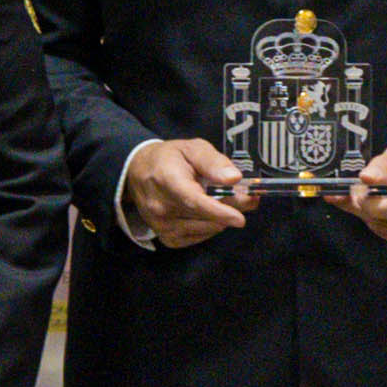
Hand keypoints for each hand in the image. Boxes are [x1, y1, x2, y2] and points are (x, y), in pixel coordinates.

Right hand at [123, 138, 251, 248]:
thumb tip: (234, 178)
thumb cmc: (169, 158)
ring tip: (225, 202)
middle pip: (204, 217)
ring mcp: (161, 225)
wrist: (138, 172)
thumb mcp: (192, 148)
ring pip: (204, 230)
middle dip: (230, 210)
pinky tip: (209, 214)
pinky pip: (198, 238)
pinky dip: (210, 228)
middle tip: (247, 198)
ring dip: (221, 219)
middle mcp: (160, 207)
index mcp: (167, 180)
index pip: (193, 201)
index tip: (240, 218)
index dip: (218, 211)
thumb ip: (213, 162)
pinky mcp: (166, 238)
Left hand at [349, 142, 386, 248]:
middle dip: (364, 205)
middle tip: (359, 189)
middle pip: (385, 220)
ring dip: (370, 213)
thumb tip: (366, 178)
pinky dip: (379, 222)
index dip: (371, 202)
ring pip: (382, 229)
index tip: (358, 189)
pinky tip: (384, 207)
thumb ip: (385, 164)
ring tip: (374, 196)